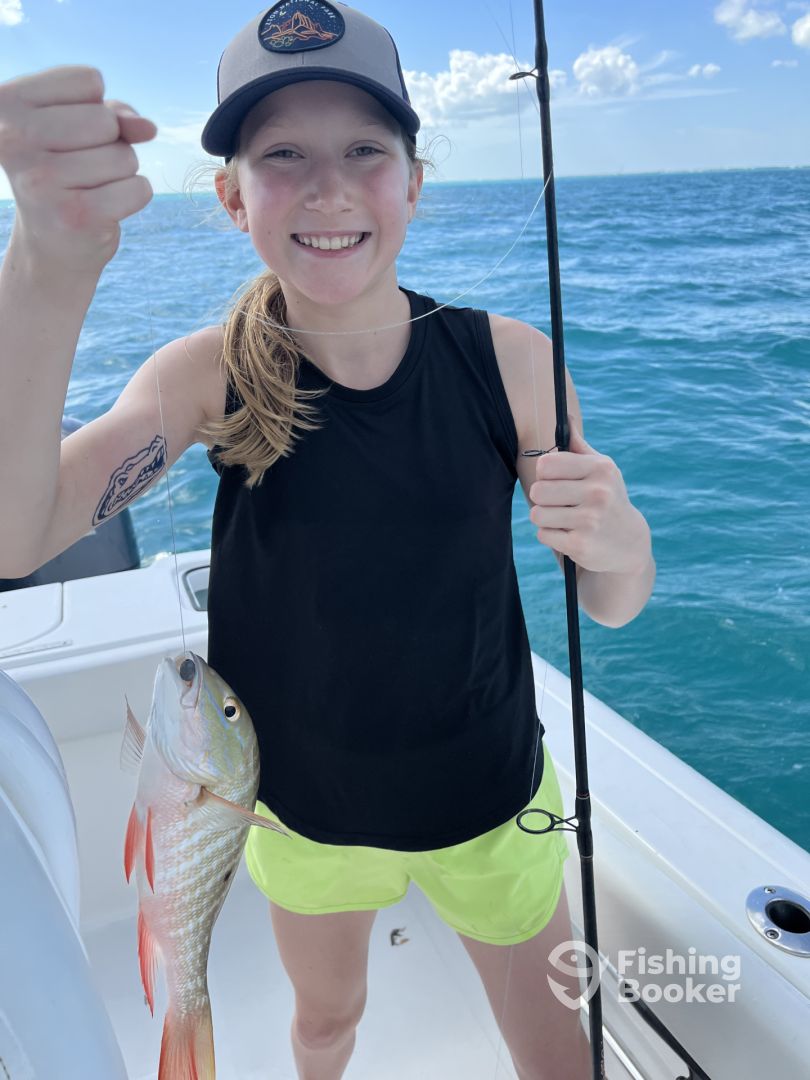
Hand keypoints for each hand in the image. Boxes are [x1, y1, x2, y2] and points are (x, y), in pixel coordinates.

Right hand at [0, 65, 156, 272]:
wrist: (51, 245)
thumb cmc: (67, 174)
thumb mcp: (82, 130)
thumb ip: (117, 114)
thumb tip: (148, 128)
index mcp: (7, 103)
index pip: (88, 81)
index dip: (95, 107)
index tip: (70, 133)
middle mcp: (13, 138)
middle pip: (106, 121)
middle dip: (112, 143)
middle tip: (83, 168)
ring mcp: (41, 180)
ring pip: (124, 157)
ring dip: (120, 173)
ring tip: (90, 189)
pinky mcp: (74, 216)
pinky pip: (138, 189)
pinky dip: (133, 197)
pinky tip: (104, 209)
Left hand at [528, 416, 650, 574]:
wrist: (629, 543)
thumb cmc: (607, 498)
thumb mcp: (601, 470)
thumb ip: (579, 446)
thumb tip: (565, 415)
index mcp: (600, 469)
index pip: (546, 464)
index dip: (544, 473)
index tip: (555, 480)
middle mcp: (598, 493)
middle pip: (538, 490)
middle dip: (542, 498)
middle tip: (557, 503)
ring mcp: (590, 520)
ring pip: (537, 514)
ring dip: (544, 518)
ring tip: (561, 519)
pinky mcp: (581, 545)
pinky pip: (543, 535)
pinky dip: (550, 536)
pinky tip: (568, 534)